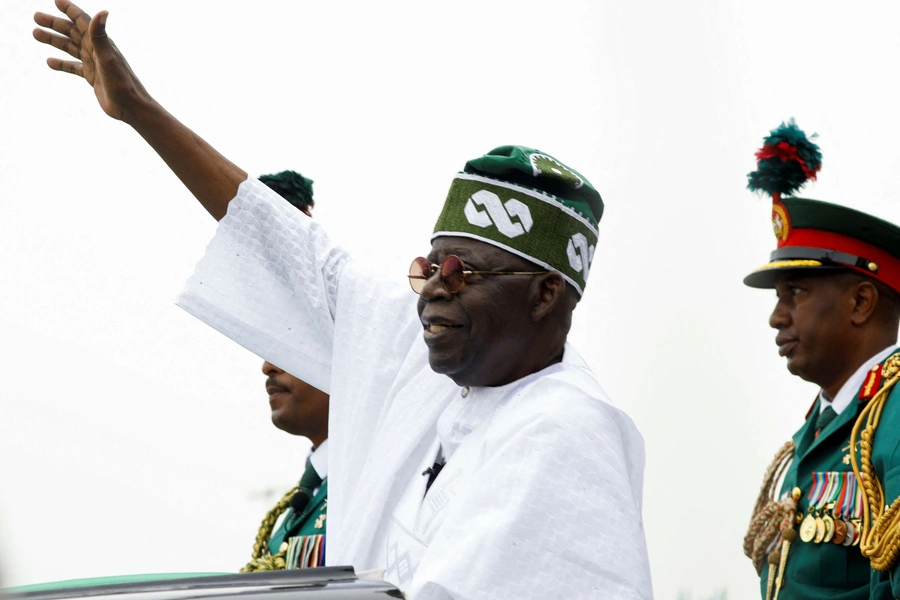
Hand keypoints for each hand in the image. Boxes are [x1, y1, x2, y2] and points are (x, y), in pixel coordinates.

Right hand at [33, 0, 149, 121]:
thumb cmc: (121, 82)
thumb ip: (100, 35)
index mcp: (100, 43)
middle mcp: (97, 50)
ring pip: (70, 48)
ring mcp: (94, 63)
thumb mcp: (107, 57)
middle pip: (72, 32)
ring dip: (54, 40)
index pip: (83, 21)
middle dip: (55, 24)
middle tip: (36, 17)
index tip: (56, 0)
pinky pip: (73, 67)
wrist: (130, 106)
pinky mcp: (92, 77)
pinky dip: (62, 64)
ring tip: (36, 33)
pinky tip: (49, 62)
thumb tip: (104, 11)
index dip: (70, 10)